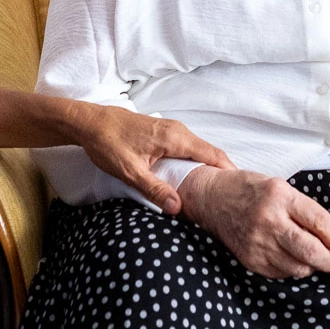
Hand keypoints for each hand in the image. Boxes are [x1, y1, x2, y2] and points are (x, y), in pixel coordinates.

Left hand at [72, 104, 233, 213]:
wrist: (89, 122)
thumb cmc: (108, 143)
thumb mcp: (130, 171)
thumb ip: (155, 189)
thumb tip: (178, 207)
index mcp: (176, 138)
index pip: (213, 154)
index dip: (228, 170)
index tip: (239, 189)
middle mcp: (178, 130)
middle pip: (209, 152)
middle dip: (220, 172)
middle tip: (228, 196)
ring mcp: (171, 129)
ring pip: (198, 149)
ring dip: (207, 167)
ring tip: (213, 190)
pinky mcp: (163, 132)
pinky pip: (188, 147)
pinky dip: (194, 161)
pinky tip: (190, 177)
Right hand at [177, 167, 329, 278]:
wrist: (213, 199)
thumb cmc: (249, 190)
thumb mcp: (281, 187)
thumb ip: (306, 209)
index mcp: (280, 196)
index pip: (320, 223)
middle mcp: (268, 220)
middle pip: (312, 251)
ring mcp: (257, 242)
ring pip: (299, 267)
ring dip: (312, 266)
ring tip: (313, 257)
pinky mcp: (250, 259)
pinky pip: (282, 273)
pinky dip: (293, 268)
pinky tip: (291, 256)